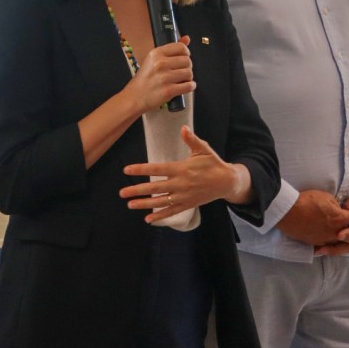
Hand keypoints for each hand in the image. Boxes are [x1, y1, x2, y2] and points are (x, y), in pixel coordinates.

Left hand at [120, 126, 251, 223]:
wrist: (227, 182)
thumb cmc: (213, 163)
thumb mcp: (204, 149)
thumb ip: (192, 140)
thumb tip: (183, 128)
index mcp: (181, 168)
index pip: (157, 169)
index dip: (141, 169)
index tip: (127, 170)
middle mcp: (180, 183)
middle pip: (154, 187)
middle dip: (137, 190)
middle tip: (122, 192)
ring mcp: (183, 196)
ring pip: (160, 201)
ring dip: (144, 204)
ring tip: (130, 204)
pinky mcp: (187, 204)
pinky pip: (171, 211)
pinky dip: (160, 216)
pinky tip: (148, 219)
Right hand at [126, 36, 195, 114]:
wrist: (134, 97)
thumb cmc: (144, 79)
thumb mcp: (153, 60)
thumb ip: (170, 49)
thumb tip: (187, 38)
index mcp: (156, 53)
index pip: (181, 47)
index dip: (185, 53)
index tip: (182, 59)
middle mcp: (160, 64)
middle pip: (187, 61)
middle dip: (187, 67)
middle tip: (180, 72)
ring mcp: (164, 77)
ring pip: (189, 73)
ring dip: (188, 78)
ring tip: (180, 80)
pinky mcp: (168, 91)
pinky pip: (189, 86)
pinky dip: (190, 87)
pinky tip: (184, 87)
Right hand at [276, 190, 348, 249]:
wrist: (287, 213)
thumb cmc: (306, 201)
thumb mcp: (325, 197)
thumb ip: (336, 205)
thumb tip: (340, 211)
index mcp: (339, 218)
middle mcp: (335, 232)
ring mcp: (326, 239)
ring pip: (345, 243)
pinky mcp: (316, 242)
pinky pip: (331, 246)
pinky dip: (339, 247)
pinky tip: (342, 246)